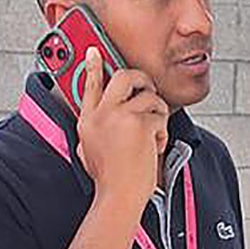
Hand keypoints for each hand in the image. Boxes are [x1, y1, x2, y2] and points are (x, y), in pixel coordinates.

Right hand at [74, 47, 167, 216]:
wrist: (119, 197)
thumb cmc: (109, 178)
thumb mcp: (88, 149)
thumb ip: (93, 128)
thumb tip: (99, 113)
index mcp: (87, 120)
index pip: (88, 85)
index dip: (92, 65)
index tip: (94, 51)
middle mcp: (101, 114)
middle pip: (122, 77)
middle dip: (140, 79)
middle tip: (147, 89)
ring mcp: (120, 117)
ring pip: (149, 96)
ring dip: (157, 113)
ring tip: (152, 134)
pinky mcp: (140, 124)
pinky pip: (160, 115)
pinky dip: (162, 131)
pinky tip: (154, 146)